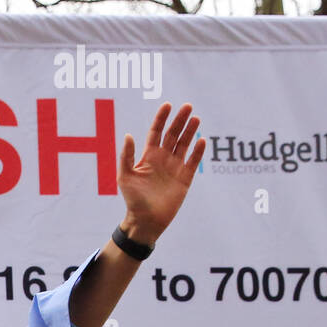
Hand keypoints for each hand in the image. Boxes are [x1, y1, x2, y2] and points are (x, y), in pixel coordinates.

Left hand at [118, 103, 206, 245]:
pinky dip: (198, 151)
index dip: (162, 118)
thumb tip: (128, 135)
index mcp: (149, 156)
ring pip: (184, 144)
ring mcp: (175, 167)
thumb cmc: (133, 200)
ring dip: (190, 131)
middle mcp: (163, 159)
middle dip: (180, 120)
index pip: (156, 132)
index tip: (167, 105)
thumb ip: (126, 156)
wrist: (146, 221)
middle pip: (173, 134)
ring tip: (196, 118)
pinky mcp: (185, 178)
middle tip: (188, 106)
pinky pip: (193, 161)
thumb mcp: (125, 177)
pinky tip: (202, 141)